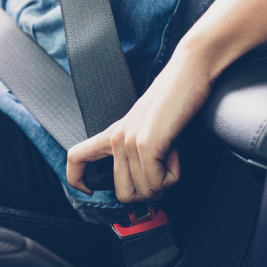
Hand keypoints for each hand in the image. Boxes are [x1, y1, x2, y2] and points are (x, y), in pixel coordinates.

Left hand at [66, 53, 211, 202]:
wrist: (190, 71)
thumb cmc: (176, 98)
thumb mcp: (150, 126)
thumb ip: (141, 150)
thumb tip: (148, 183)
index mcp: (114, 133)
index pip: (76, 158)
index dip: (77, 181)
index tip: (91, 190)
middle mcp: (117, 138)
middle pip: (123, 193)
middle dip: (149, 194)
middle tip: (164, 175)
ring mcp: (129, 141)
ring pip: (144, 192)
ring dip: (165, 184)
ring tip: (172, 158)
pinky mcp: (145, 144)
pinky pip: (156, 183)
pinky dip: (173, 176)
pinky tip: (175, 153)